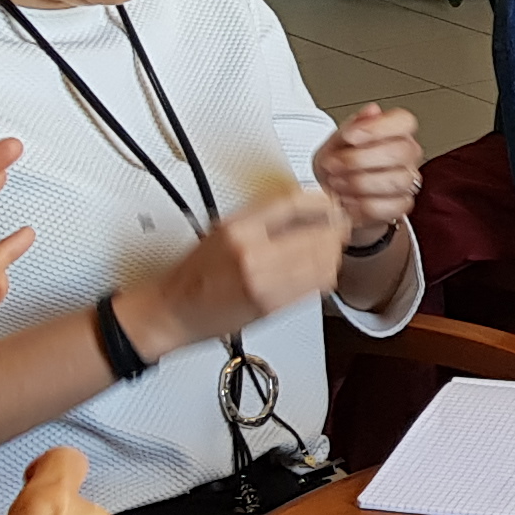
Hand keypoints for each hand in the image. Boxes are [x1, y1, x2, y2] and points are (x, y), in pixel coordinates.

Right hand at [126, 184, 345, 357]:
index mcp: (238, 228)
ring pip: (323, 261)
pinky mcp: (272, 305)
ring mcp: (264, 281)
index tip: (331, 203)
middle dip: (335, 229)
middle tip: (340, 226)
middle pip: (316, 233)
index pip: (293, 204)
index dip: (321, 202)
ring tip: (331, 247)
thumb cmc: (194, 274)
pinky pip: (315, 286)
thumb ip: (262, 217)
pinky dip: (326, 274)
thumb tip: (302, 207)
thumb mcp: (223, 230)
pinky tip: (321, 268)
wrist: (174, 311)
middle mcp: (252, 253)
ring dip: (334, 252)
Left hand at [311, 103, 423, 246]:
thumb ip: (353, 125)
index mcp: (395, 131)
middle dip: (360, 159)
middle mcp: (407, 154)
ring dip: (359, 183)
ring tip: (338, 182)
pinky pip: (391, 206)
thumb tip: (372, 111)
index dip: (378, 128)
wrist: (331, 198)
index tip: (350, 136)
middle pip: (401, 152)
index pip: (404, 121)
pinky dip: (364, 205)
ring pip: (396, 180)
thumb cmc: (337, 167)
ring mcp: (408, 181)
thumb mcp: (335, 142)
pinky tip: (349, 200)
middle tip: (335, 164)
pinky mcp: (403, 205)